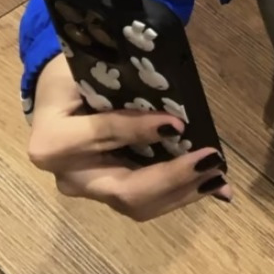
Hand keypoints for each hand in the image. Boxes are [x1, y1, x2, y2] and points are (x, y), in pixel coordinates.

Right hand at [28, 53, 233, 222]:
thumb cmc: (71, 74)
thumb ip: (122, 87)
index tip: (178, 123)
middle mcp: (69, 176)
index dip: (139, 131)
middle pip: (124, 191)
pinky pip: (144, 202)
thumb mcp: (88, 69)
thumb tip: (171, 104)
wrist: (56, 99)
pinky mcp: (107, 193)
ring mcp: (89, 190)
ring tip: (219, 176)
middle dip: (173, 178)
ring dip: (183, 192)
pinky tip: (213, 188)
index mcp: (53, 141)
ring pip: (138, 205)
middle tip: (212, 161)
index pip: (102, 137)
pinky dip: (179, 194)